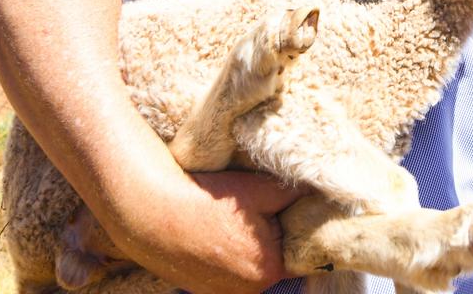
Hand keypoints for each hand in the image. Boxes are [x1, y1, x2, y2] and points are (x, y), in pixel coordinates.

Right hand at [110, 169, 303, 293]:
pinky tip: (217, 228)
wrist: (150, 214)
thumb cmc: (208, 201)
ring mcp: (222, 292)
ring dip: (251, 242)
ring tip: (235, 216)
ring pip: (252, 263)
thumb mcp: (260, 189)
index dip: (302, 225)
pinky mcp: (202, 287)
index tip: (299, 207)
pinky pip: (229, 268)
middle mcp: (248, 290)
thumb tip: (322, 190)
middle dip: (276, 232)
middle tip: (263, 205)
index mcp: (269, 270)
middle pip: (277, 257)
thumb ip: (295, 193)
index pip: (302, 250)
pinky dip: (229, 250)